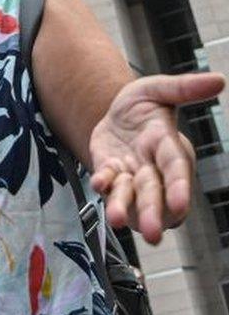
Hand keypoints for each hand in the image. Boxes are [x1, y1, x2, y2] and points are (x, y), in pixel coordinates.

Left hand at [89, 72, 224, 243]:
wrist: (115, 111)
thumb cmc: (143, 104)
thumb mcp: (158, 89)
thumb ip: (184, 88)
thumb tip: (219, 80)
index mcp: (168, 145)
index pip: (176, 169)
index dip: (179, 187)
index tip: (180, 206)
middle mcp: (152, 165)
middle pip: (153, 192)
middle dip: (151, 212)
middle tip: (151, 234)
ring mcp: (130, 172)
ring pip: (128, 195)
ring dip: (122, 207)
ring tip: (116, 220)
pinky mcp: (110, 172)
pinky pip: (107, 183)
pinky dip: (103, 185)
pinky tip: (98, 183)